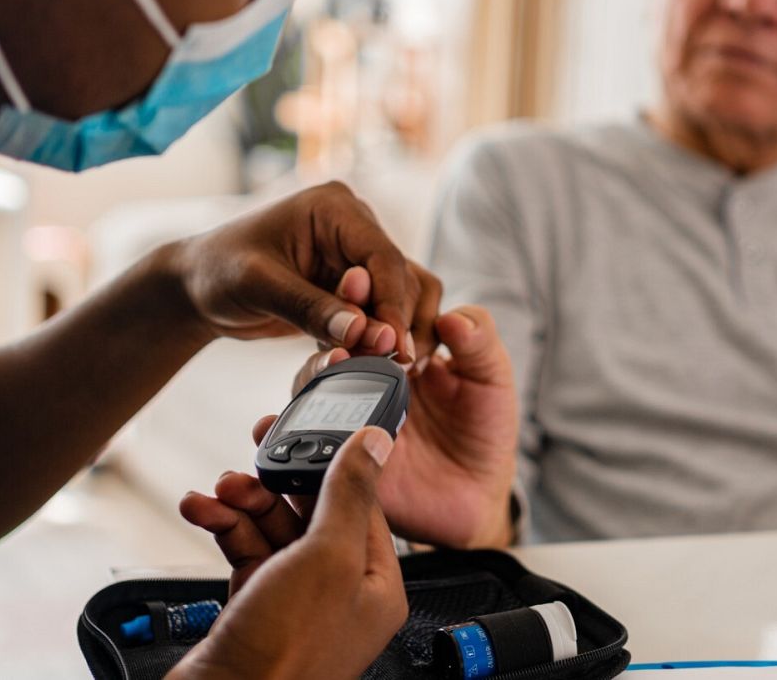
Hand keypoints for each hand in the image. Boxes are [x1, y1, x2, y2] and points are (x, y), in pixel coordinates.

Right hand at [169, 427, 406, 679]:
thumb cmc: (286, 652)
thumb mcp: (326, 557)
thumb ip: (350, 495)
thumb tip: (377, 443)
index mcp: (377, 584)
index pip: (363, 504)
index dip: (331, 466)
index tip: (302, 435)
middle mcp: (340, 593)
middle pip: (312, 513)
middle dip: (276, 484)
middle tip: (248, 461)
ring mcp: (296, 601)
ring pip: (273, 530)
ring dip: (242, 503)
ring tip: (218, 490)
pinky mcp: (256, 608)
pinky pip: (244, 552)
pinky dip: (223, 527)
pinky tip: (201, 510)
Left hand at [173, 181, 441, 361]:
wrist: (196, 286)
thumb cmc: (218, 271)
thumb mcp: (258, 286)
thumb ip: (309, 307)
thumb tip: (362, 332)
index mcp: (334, 208)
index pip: (383, 256)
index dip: (392, 303)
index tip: (393, 346)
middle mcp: (354, 226)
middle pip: (401, 278)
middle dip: (393, 323)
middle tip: (386, 365)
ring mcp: (355, 256)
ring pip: (402, 297)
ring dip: (393, 333)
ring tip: (379, 367)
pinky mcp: (351, 286)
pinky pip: (382, 313)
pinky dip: (376, 339)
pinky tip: (361, 362)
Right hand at [286, 303, 519, 548]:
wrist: (476, 498)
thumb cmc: (485, 431)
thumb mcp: (493, 379)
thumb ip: (480, 343)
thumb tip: (452, 317)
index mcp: (402, 347)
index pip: (376, 311)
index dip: (367, 293)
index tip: (361, 278)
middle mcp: (369, 374)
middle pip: (337, 341)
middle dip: (338, 328)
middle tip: (348, 324)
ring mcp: (350, 411)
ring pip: (315, 382)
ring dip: (316, 369)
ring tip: (331, 361)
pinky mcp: (337, 453)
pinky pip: (306, 436)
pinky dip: (289, 427)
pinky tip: (284, 419)